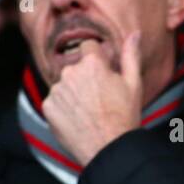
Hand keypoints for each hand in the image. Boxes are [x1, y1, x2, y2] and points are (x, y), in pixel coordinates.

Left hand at [43, 32, 142, 165]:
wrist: (108, 149)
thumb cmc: (124, 117)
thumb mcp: (134, 84)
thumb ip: (131, 55)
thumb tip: (134, 34)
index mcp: (91, 63)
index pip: (88, 46)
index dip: (97, 59)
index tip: (102, 74)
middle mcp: (70, 72)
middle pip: (75, 66)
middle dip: (84, 77)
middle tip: (98, 99)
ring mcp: (56, 90)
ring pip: (64, 84)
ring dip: (73, 93)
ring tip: (88, 112)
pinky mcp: (48, 107)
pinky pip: (55, 102)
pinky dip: (63, 109)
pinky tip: (78, 119)